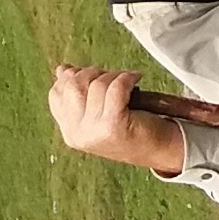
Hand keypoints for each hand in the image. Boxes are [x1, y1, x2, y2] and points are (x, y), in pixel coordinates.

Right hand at [45, 65, 184, 173]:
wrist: (162, 150)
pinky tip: (136, 78)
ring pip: (96, 85)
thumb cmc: (134, 127)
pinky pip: (115, 88)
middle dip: (93, 73)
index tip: (93, 74)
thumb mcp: (100, 113)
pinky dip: (127, 77)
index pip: (56, 94)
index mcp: (70, 132)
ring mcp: (94, 132)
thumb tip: (62, 70)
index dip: (71, 77)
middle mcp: (77, 135)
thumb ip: (80, 95)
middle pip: (73, 86)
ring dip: (114, 75)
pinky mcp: (113, 126)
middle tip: (112, 76)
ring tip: (127, 80)